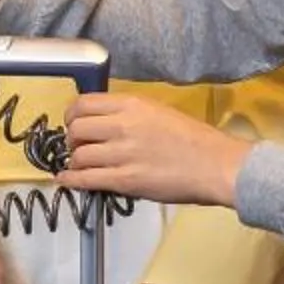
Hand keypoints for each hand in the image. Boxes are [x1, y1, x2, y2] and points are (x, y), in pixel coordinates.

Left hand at [59, 96, 248, 208]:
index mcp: (132, 104)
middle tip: (78, 147)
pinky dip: (71, 180)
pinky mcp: (125, 180)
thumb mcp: (160, 112)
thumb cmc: (195, 140)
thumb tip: (105, 121)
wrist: (217, 166)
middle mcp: (122, 125)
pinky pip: (85, 179)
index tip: (73, 123)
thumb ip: (130, 114)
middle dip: (71, 140)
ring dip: (75, 162)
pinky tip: (66, 180)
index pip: (84, 103)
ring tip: (80, 166)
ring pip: (78, 156)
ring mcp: (122, 153)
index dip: (72, 115)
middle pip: (76, 129)